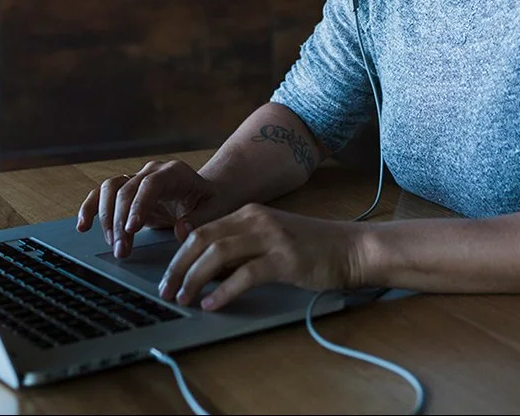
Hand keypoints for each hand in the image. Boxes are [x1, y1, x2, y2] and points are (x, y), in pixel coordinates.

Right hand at [75, 160, 230, 257]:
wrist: (206, 193)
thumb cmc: (213, 201)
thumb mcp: (215, 210)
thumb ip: (199, 219)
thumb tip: (180, 229)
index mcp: (175, 172)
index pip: (151, 184)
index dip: (138, 205)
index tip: (132, 229)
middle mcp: (152, 171)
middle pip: (127, 190)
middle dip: (121, 222)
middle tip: (122, 251)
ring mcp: (137, 178)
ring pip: (110, 190)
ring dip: (106, 219)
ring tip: (113, 245)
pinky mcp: (126, 190)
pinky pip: (102, 194)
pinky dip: (91, 208)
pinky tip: (83, 226)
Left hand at [158, 203, 363, 310]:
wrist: (353, 249)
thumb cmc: (314, 249)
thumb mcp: (272, 241)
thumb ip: (243, 249)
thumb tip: (209, 272)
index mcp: (250, 213)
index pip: (203, 231)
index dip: (179, 254)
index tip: (168, 276)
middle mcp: (257, 220)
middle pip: (203, 239)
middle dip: (179, 266)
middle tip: (166, 290)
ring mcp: (271, 238)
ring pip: (218, 254)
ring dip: (194, 278)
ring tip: (183, 298)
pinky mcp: (285, 259)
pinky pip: (245, 274)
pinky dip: (224, 291)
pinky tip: (212, 304)